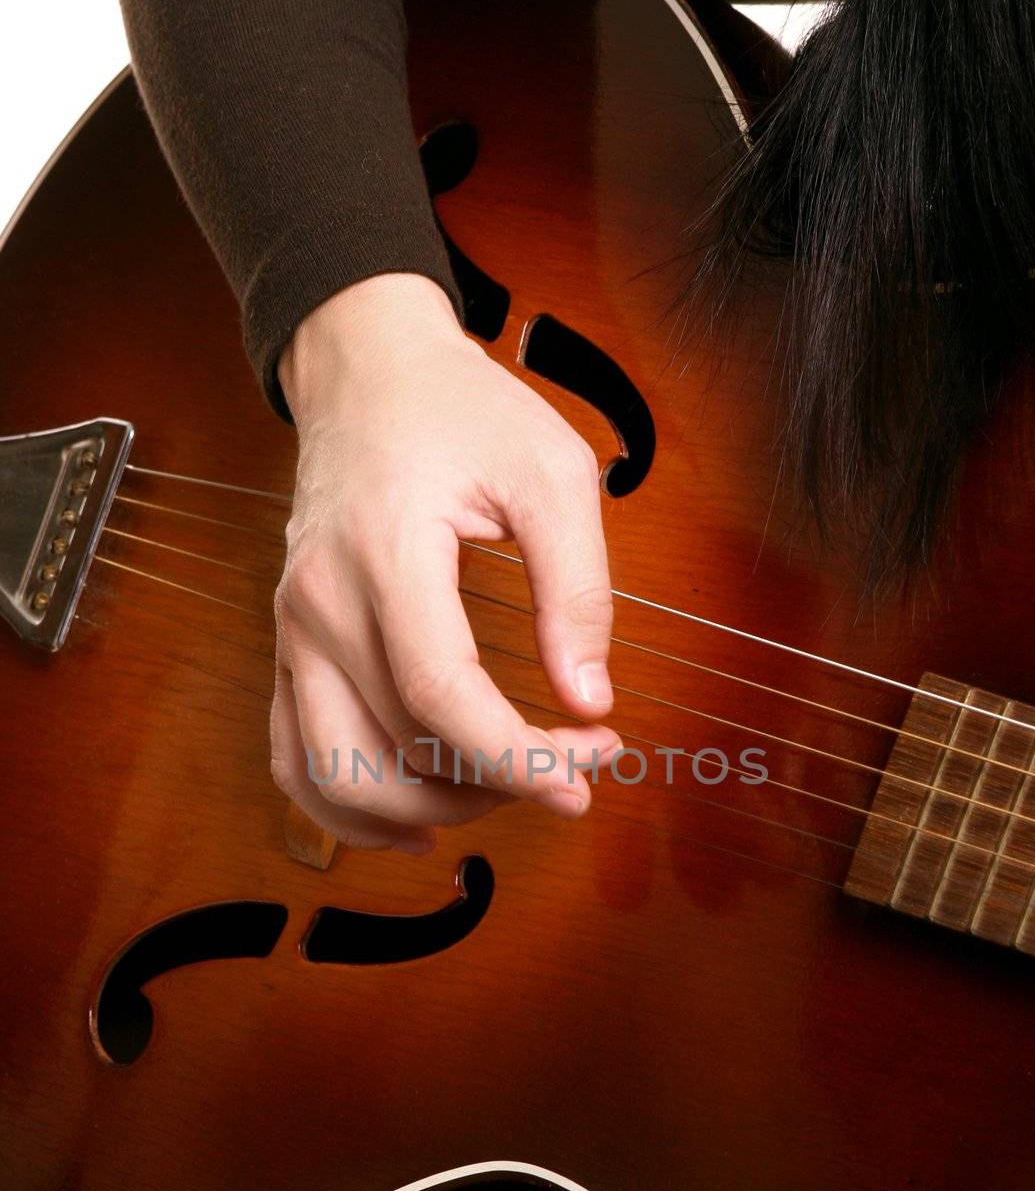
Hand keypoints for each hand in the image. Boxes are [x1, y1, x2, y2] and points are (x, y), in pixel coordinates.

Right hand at [271, 273, 618, 854]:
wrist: (364, 369)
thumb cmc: (459, 410)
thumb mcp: (551, 472)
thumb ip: (577, 588)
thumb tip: (589, 698)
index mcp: (385, 553)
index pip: (439, 695)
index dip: (514, 758)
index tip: (582, 783)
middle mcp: (320, 604)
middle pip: (395, 748)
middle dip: (497, 783)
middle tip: (575, 765)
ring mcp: (293, 632)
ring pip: (334, 775)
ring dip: (428, 808)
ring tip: (505, 793)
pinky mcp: (290, 648)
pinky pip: (295, 758)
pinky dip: (349, 811)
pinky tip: (421, 821)